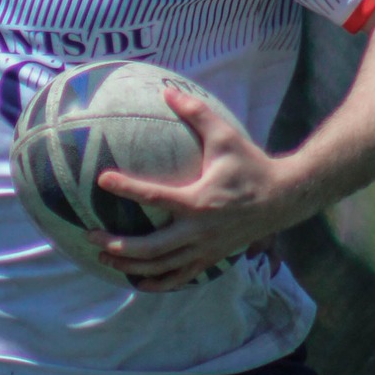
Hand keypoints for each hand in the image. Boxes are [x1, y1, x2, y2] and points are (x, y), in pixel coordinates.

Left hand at [90, 89, 297, 292]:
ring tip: (103, 257)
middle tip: (91, 235)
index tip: (102, 180)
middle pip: (151, 248)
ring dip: (130, 266)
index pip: (154, 197)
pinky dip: (158, 282)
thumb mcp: (225, 135)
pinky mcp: (211, 258)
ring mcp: (205, 249)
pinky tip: (137, 280)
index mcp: (199, 201)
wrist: (283, 198)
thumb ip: (196, 113)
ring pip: (162, 267)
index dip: (126, 188)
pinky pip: (181, 277)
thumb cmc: (251, 164)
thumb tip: (167, 91)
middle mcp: (199, 230)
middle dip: (118, 245)